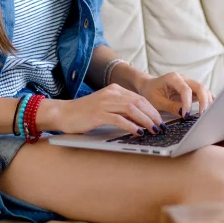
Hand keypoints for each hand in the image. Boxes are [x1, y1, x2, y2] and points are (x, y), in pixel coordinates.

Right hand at [38, 84, 163, 134]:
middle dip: (152, 115)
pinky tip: (138, 132)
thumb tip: (141, 120)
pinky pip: (119, 119)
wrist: (63, 113)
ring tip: (153, 130)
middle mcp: (111, 93)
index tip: (160, 120)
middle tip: (161, 126)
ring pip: (132, 109)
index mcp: (115, 90)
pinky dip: (131, 126)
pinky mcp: (98, 114)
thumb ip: (121, 109)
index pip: (140, 98)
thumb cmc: (85, 113)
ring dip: (145, 120)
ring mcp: (104, 103)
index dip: (152, 109)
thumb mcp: (106, 106)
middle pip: (139, 102)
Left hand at [138, 72, 212, 118]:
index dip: (188, 103)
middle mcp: (183, 78)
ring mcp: (189, 82)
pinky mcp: (191, 88)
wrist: (148, 85)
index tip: (186, 115)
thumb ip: (170, 106)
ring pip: (203, 89)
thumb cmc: (150, 92)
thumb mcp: (156, 101)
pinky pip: (202, 92)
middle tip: (202, 115)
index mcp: (173, 78)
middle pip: (200, 87)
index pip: (186, 90)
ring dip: (207, 101)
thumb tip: (183, 113)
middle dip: (203, 101)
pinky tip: (213, 106)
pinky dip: (208, 99)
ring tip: (207, 114)